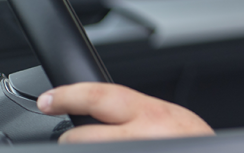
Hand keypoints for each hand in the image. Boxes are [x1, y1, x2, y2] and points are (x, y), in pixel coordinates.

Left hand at [37, 83, 213, 142]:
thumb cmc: (194, 144)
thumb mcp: (173, 121)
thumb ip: (140, 114)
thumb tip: (104, 110)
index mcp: (152, 115)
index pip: (99, 96)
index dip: (68, 96)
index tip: (49, 100)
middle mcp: (141, 137)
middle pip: (80, 136)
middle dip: (73, 139)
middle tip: (80, 139)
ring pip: (84, 151)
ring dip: (88, 149)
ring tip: (105, 146)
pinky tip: (108, 151)